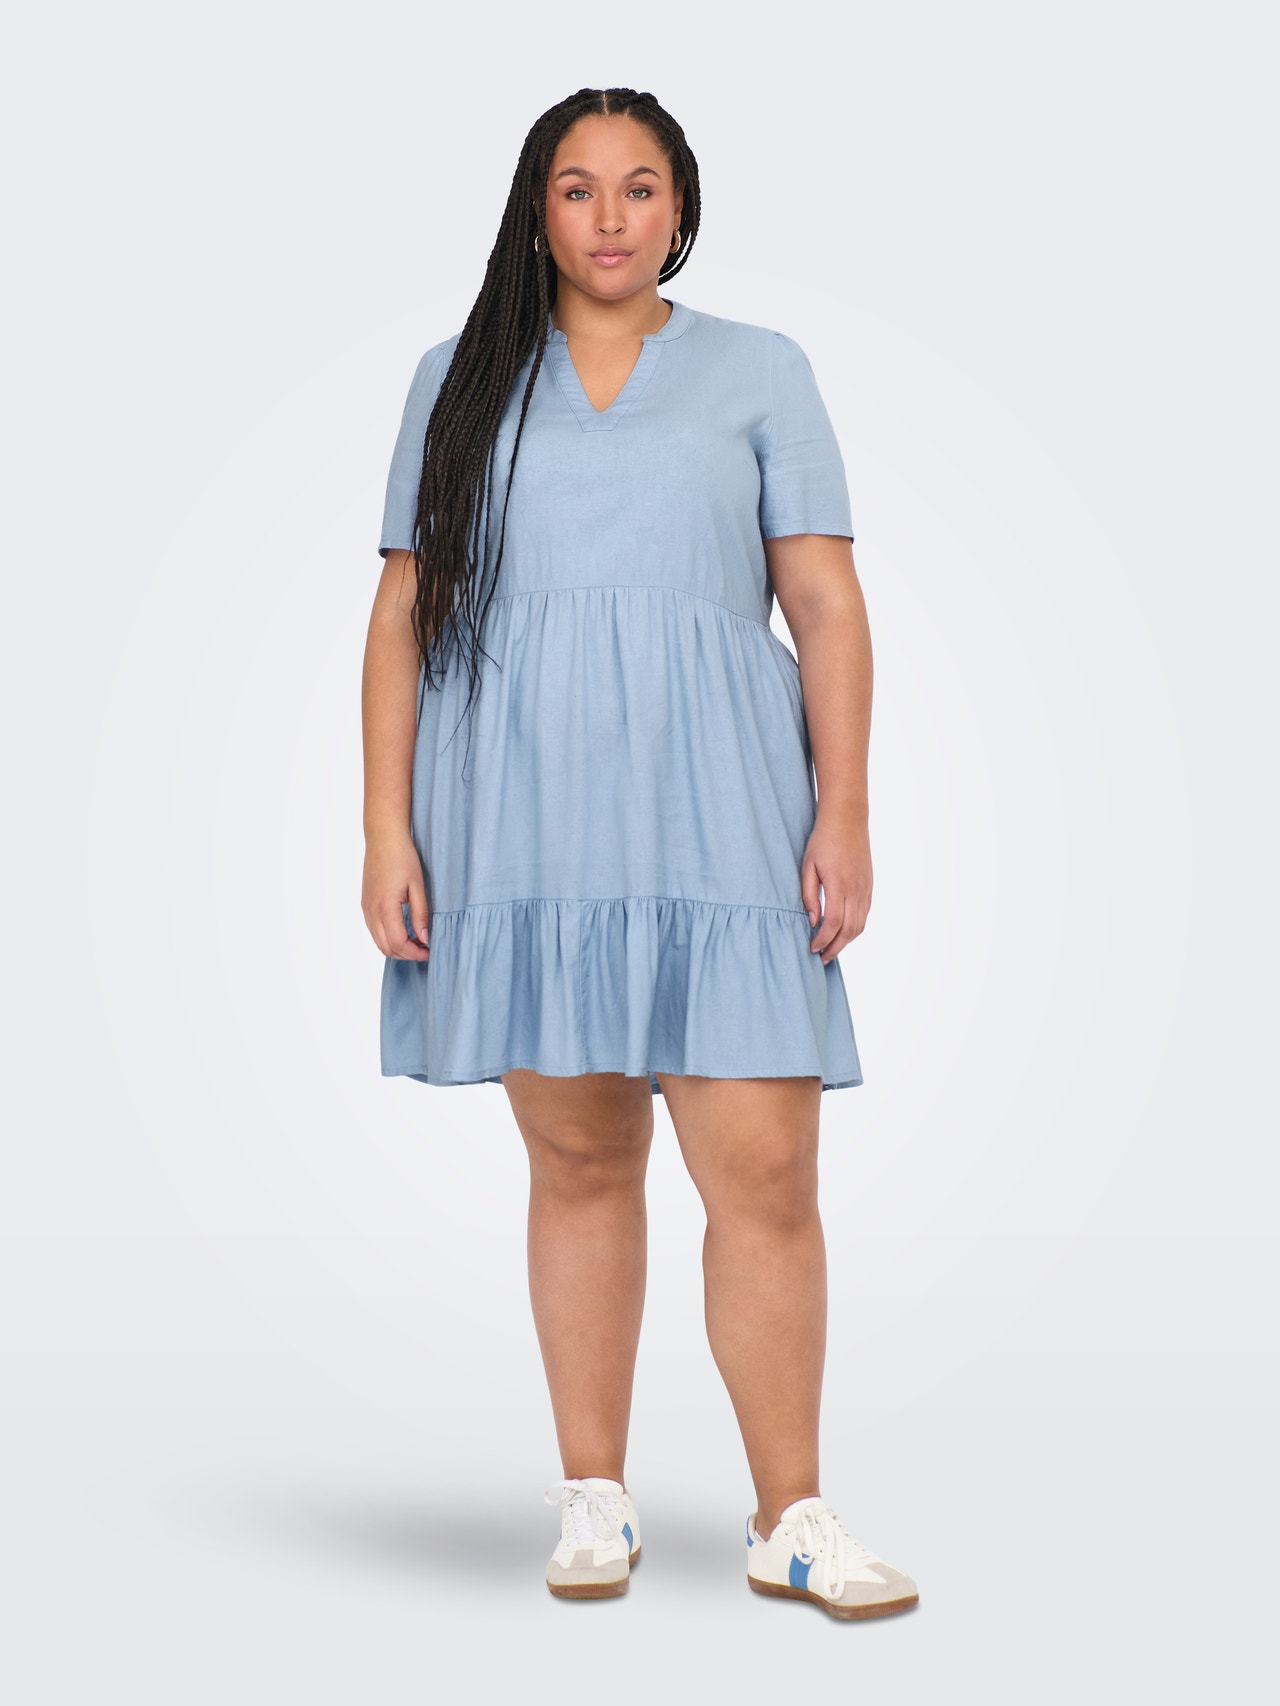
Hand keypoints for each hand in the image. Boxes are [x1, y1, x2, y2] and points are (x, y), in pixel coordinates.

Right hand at [362, 834, 430, 960]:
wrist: (383, 838)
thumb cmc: (403, 857)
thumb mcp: (418, 886)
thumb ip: (421, 914)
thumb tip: (425, 938)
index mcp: (385, 907)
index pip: (398, 943)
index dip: (414, 953)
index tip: (429, 951)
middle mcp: (372, 911)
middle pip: (386, 948)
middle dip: (406, 954)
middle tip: (425, 948)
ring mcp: (366, 908)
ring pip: (379, 942)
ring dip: (397, 947)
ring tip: (417, 941)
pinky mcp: (365, 904)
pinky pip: (374, 930)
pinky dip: (388, 938)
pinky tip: (404, 930)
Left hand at [800, 807, 871, 964]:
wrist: (848, 819)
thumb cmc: (822, 840)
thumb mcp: (807, 866)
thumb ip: (808, 895)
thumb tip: (812, 920)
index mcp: (839, 885)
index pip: (832, 923)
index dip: (822, 940)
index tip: (811, 948)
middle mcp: (856, 889)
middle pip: (849, 930)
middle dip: (835, 948)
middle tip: (821, 958)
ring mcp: (865, 888)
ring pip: (860, 925)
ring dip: (846, 941)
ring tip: (831, 949)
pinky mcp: (869, 886)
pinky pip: (864, 914)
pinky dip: (854, 928)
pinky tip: (842, 932)